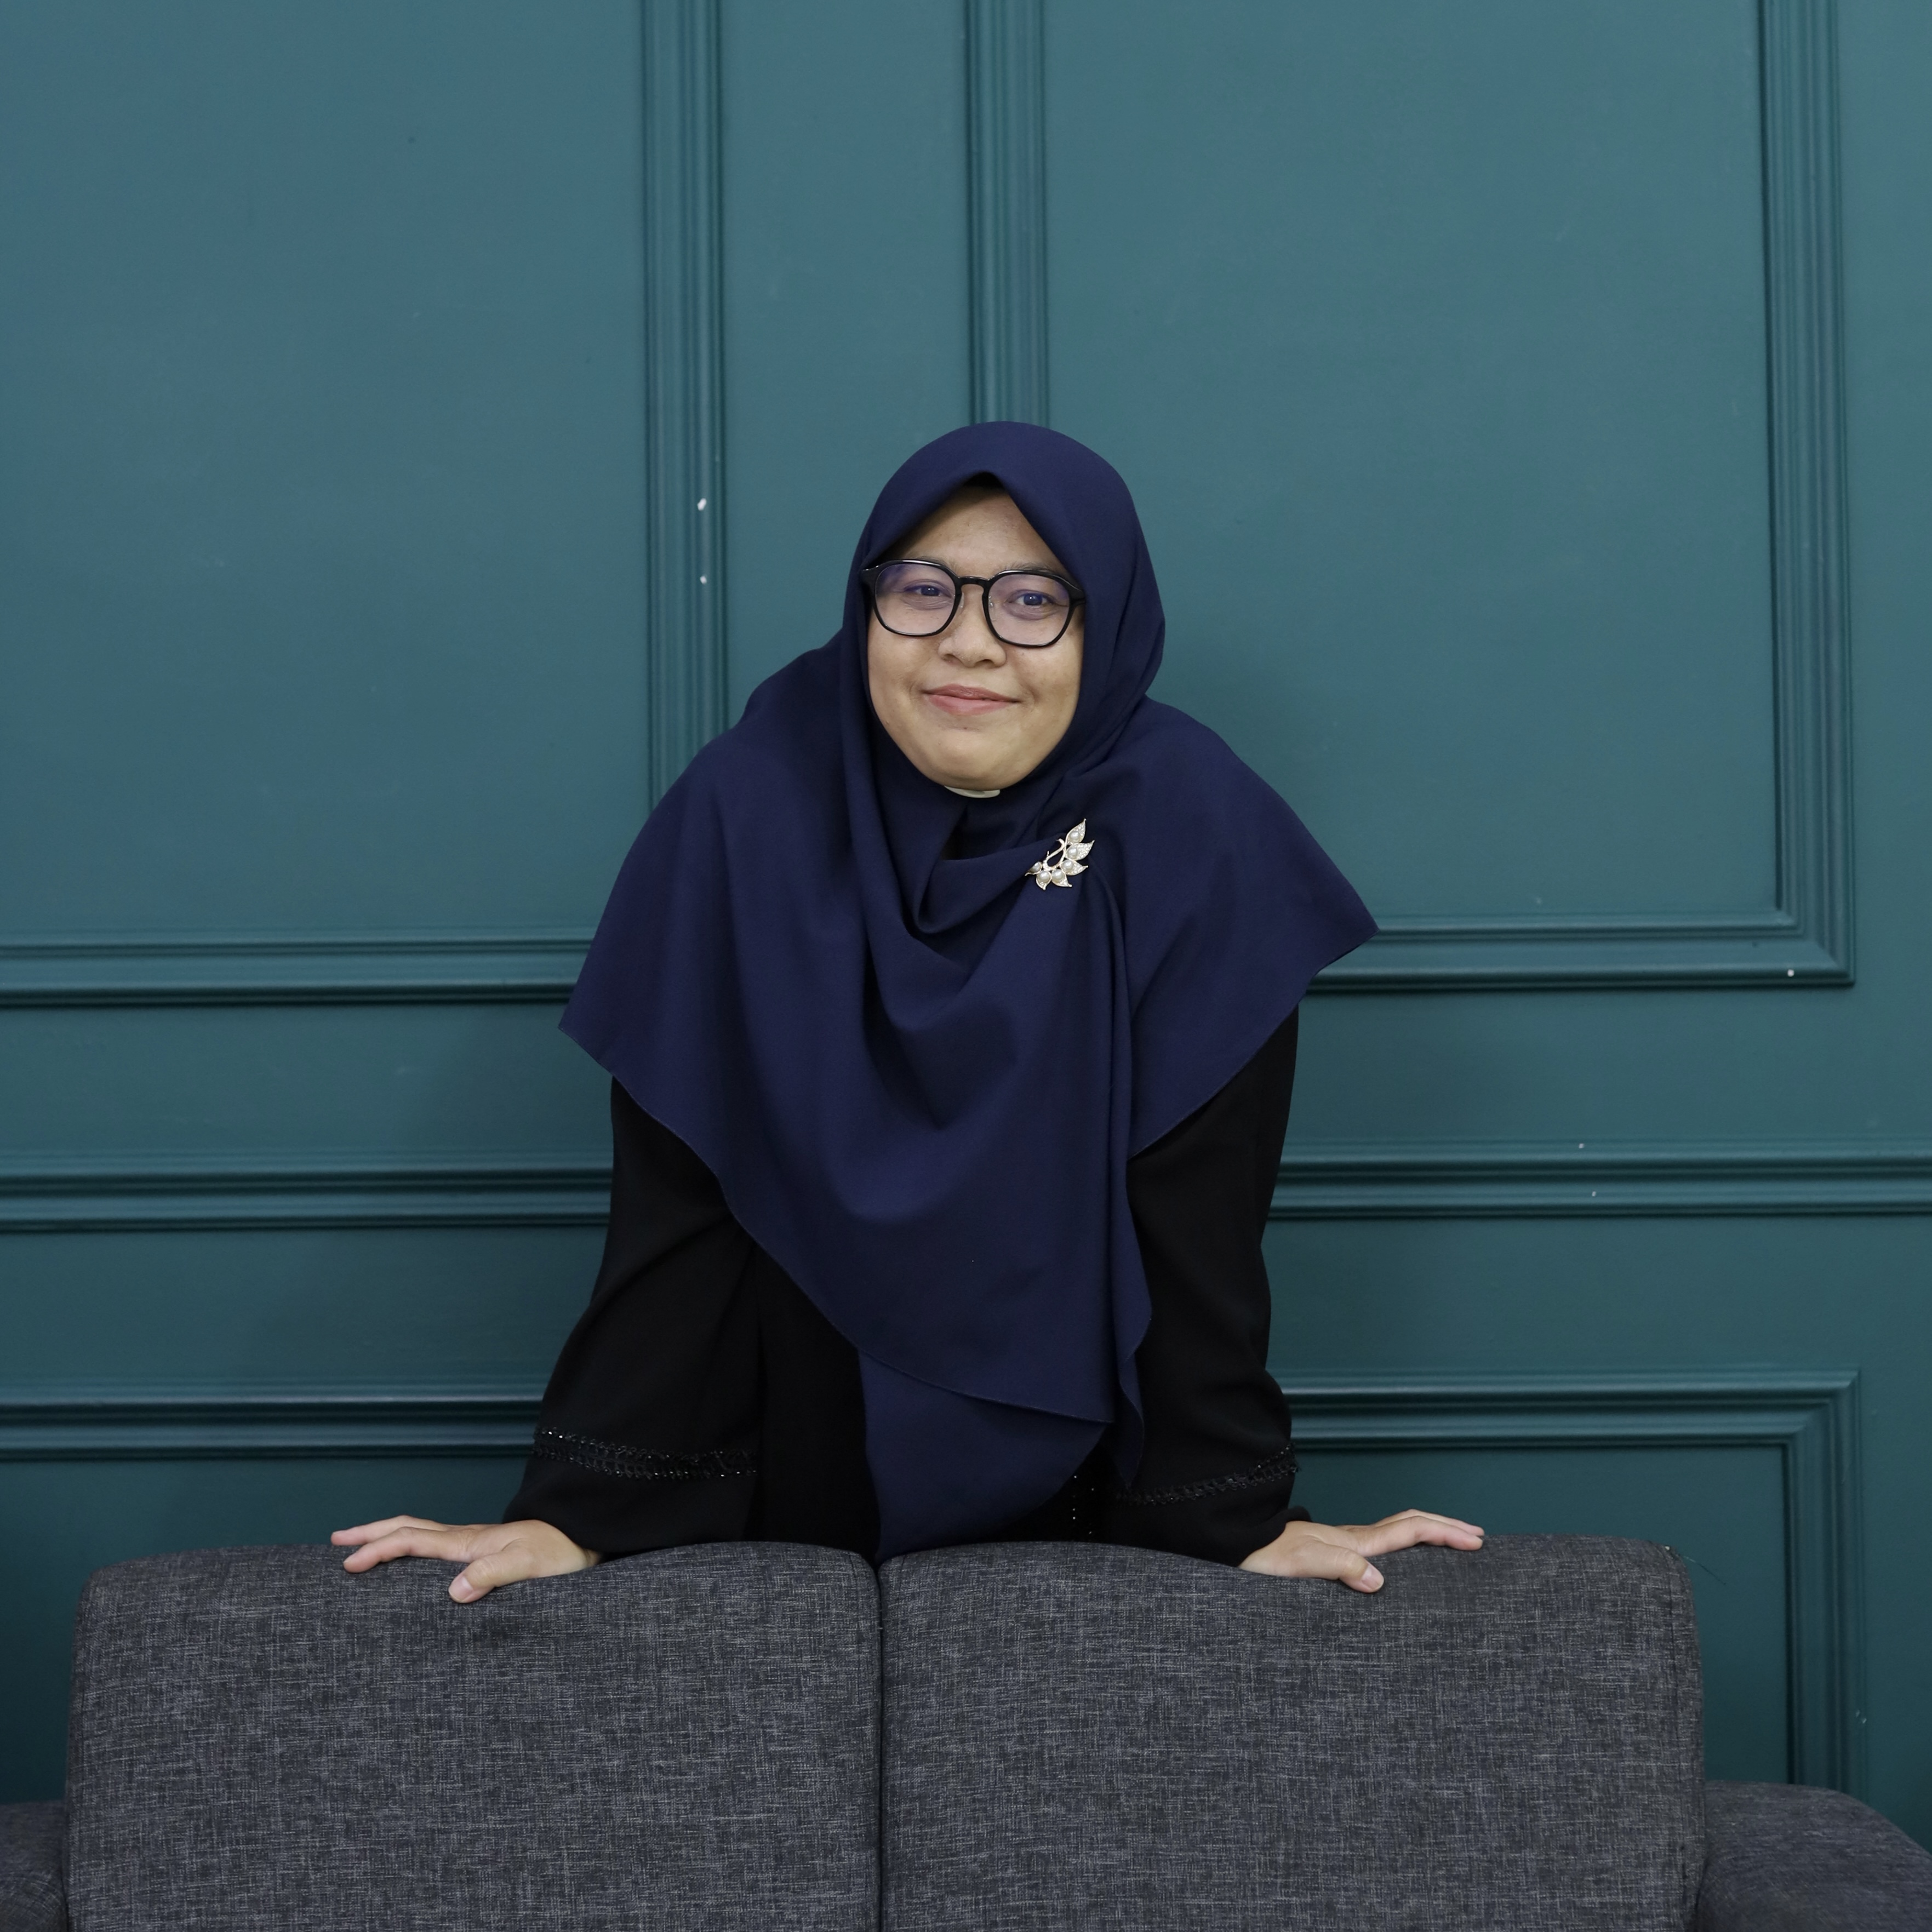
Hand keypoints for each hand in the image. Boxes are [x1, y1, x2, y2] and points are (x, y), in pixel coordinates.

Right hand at [331, 1515, 599, 1601]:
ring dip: (387, 1537)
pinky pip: (433, 1546)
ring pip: (419, 1534)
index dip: (378, 1549)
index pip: (412, 1541)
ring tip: (360, 1547)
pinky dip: (409, 1547)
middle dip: (370, 1533)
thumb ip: (495, 1574)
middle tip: (336, 1541)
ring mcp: (472, 1544)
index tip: (348, 1562)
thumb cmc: (561, 1555)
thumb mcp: (531, 1567)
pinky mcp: (482, 1553)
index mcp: (469, 1543)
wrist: (584, 1541)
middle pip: (408, 1528)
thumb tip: (455, 1591)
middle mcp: (466, 1540)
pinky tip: (408, 1562)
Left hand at [1239, 1508, 1484, 1590]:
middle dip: (1446, 1528)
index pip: (1411, 1531)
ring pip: (1397, 1531)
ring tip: (1451, 1543)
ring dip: (1428, 1533)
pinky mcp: (1333, 1553)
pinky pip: (1382, 1544)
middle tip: (1476, 1537)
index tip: (1476, 1541)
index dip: (1445, 1533)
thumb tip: (1379, 1581)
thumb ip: (1339, 1566)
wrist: (1238, 1545)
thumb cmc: (1265, 1557)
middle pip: (1410, 1524)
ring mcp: (1345, 1544)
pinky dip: (1406, 1545)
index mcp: (1355, 1541)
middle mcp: (1354, 1539)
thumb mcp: (1301, 1564)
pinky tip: (1403, 1560)